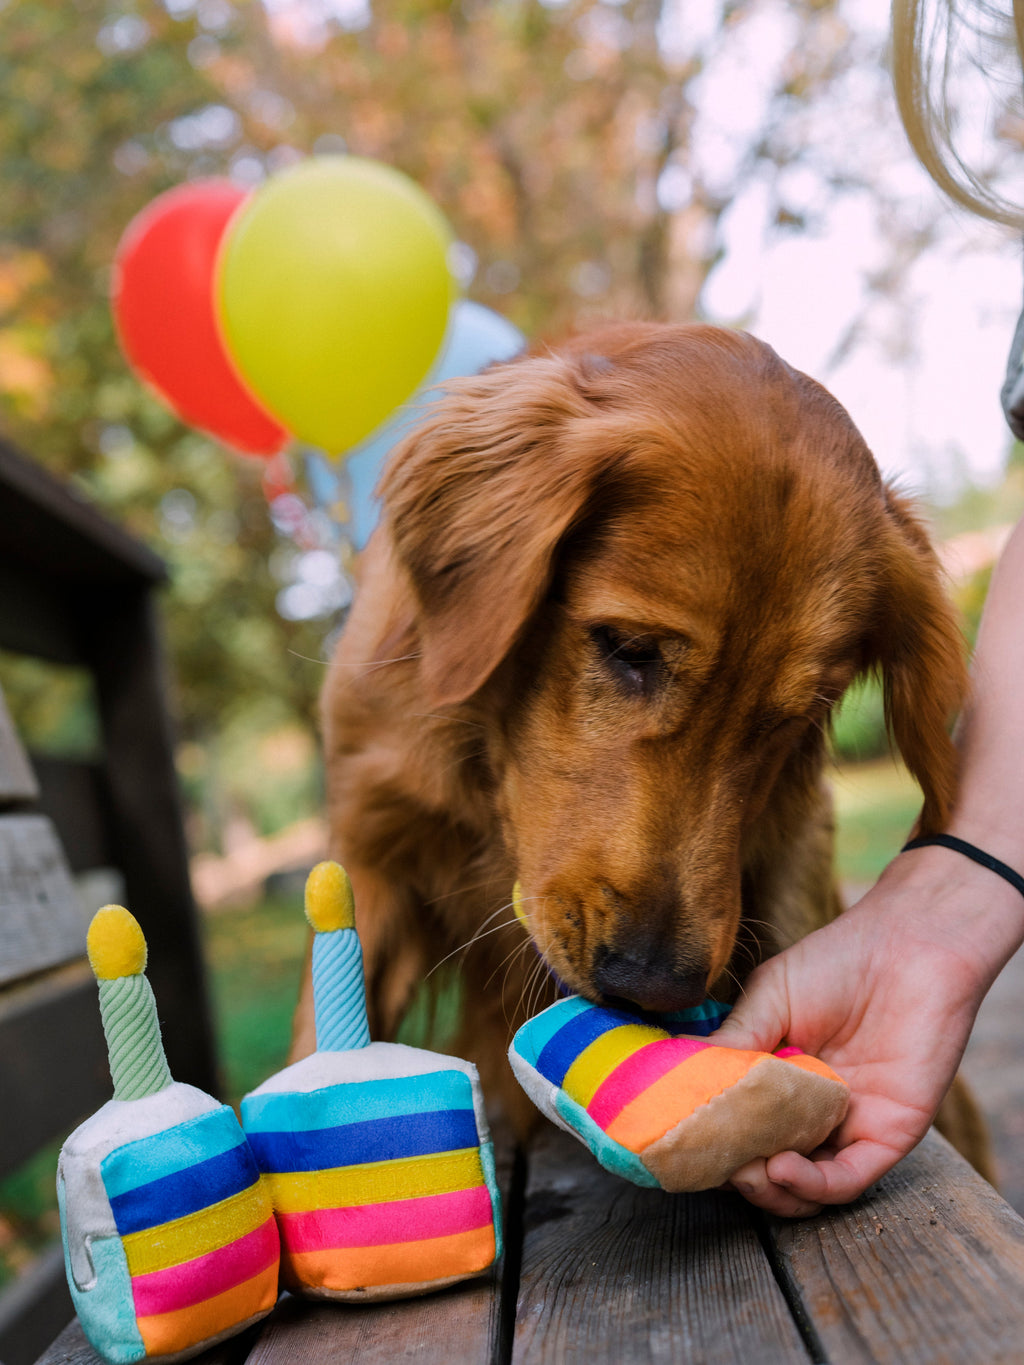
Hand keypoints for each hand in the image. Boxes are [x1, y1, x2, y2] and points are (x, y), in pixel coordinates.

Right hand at [713, 845, 1023, 1216]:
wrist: (909, 947)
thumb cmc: (839, 962)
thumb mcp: (768, 998)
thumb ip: (731, 1043)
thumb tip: (674, 1081)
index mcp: (780, 1078)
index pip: (740, 1125)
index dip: (711, 1140)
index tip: (680, 1139)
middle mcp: (812, 1110)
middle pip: (766, 1165)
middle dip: (736, 1175)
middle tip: (713, 1162)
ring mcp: (848, 1126)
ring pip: (806, 1188)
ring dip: (770, 1192)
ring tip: (745, 1170)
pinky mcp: (887, 1136)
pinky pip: (848, 1180)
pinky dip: (812, 1186)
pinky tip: (781, 1167)